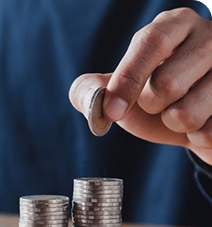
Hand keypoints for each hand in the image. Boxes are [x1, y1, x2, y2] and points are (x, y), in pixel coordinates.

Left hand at [69, 8, 211, 164]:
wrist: (198, 125)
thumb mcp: (120, 90)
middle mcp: (211, 37)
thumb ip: (91, 90)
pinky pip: (208, 134)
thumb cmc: (155, 100)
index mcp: (176, 25)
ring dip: (174, 125)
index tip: (112, 111)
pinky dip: (196, 137)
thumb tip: (92, 95)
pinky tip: (205, 121)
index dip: (128, 79)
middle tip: (158, 103)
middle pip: (167, 83)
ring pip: (187, 114)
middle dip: (150, 107)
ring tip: (182, 112)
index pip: (152, 42)